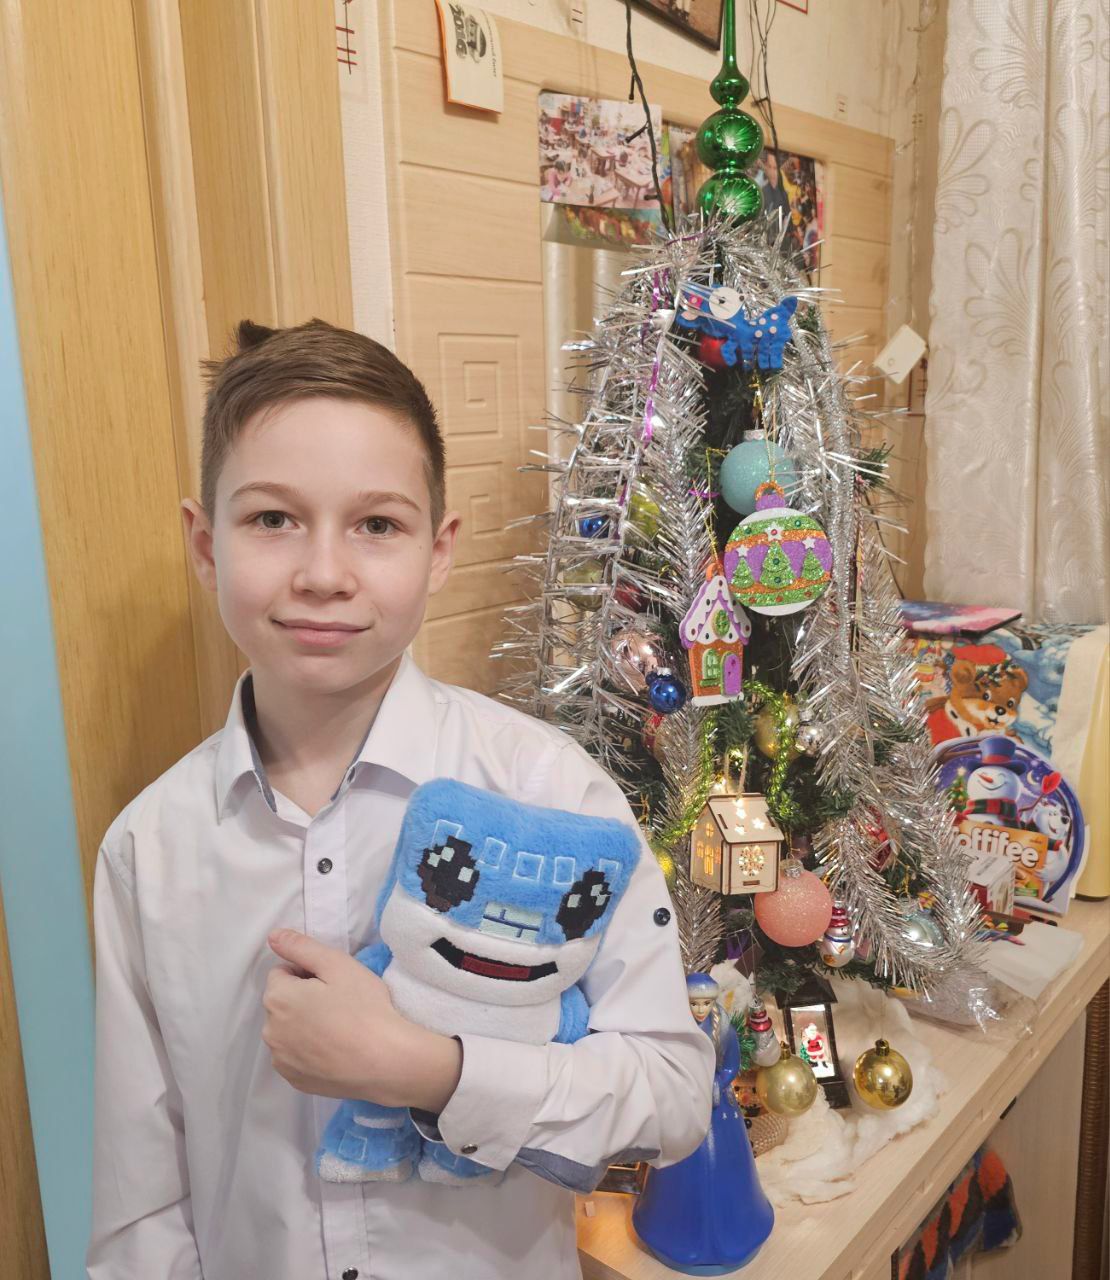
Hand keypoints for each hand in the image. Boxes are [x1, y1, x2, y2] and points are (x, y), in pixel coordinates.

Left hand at [263, 930, 461, 1109]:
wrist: (385, 1061)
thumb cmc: (363, 1007)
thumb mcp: (337, 965)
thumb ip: (301, 947)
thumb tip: (273, 937)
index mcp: (277, 998)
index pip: (282, 972)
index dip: (309, 972)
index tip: (333, 983)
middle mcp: (270, 1031)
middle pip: (283, 1002)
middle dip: (303, 998)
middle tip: (339, 1003)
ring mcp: (281, 1060)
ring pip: (287, 1030)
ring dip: (303, 1024)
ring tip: (338, 1028)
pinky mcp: (294, 1080)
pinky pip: (295, 1055)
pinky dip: (308, 1050)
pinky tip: (335, 1050)